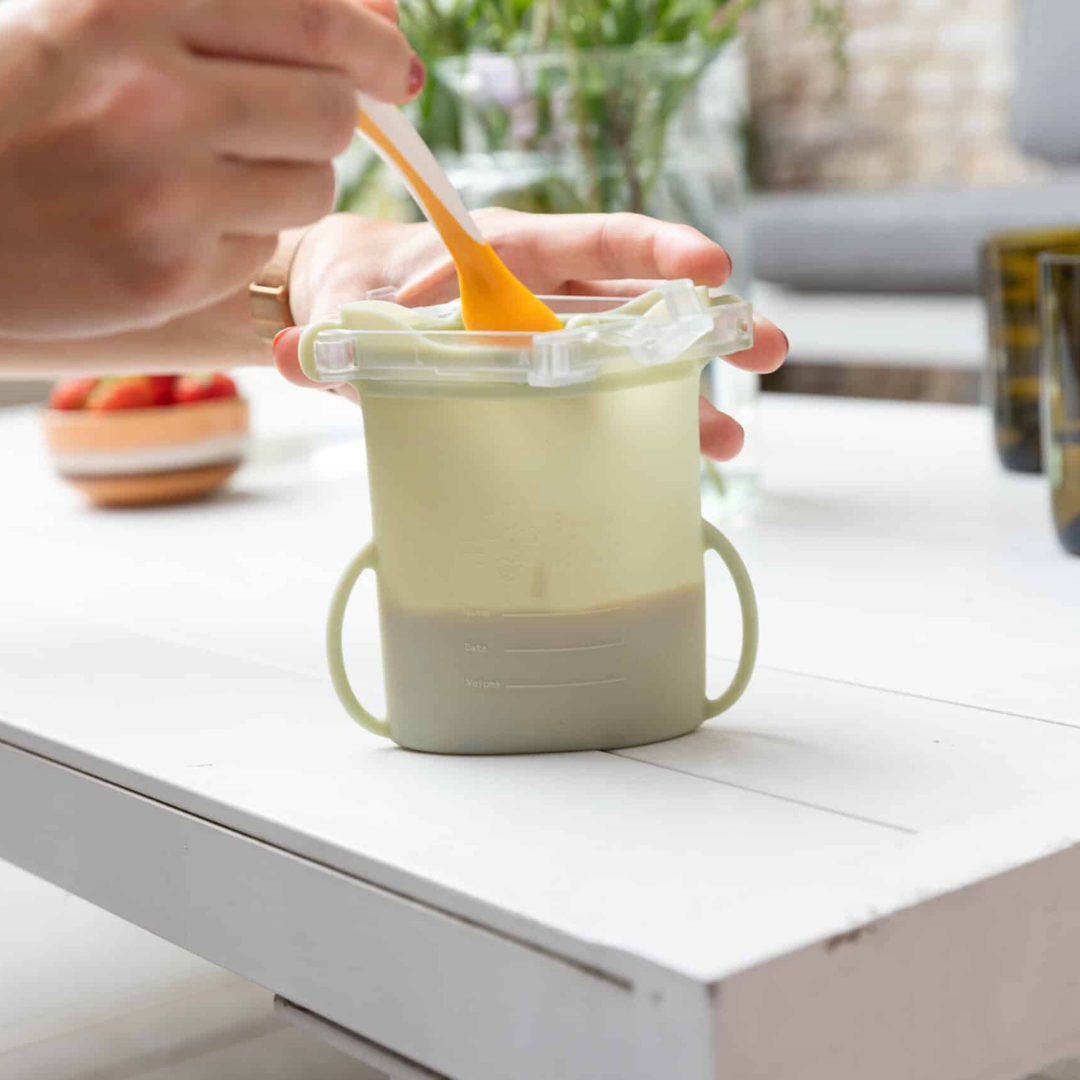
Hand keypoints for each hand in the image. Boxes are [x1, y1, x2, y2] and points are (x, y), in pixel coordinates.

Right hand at [0, 0, 421, 337]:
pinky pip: (261, 248)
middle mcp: (153, 95)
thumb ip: (248, 9)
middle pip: (333, 113)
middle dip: (330, 118)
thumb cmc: (23, 98)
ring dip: (285, 179)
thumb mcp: (109, 15)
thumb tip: (383, 19)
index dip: (374, 47)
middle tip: (289, 121)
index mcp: (130, 3)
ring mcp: (162, 193)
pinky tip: (169, 221)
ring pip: (311, 188)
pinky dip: (236, 235)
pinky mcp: (165, 273)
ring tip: (205, 171)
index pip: (316, 22)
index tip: (394, 68)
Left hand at [274, 209, 787, 460]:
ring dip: (687, 394)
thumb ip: (329, 334)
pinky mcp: (543, 379)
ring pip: (635, 358)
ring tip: (729, 437)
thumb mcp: (343, 309)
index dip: (656, 251)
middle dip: (711, 324)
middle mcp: (544, 294)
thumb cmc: (352, 290)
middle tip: (770, 346)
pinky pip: (603, 398)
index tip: (712, 269)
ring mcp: (550, 338)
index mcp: (507, 257)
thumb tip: (295, 357)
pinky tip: (672, 459)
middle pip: (642, 302)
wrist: (349, 303)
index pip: (595, 242)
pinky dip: (639, 425)